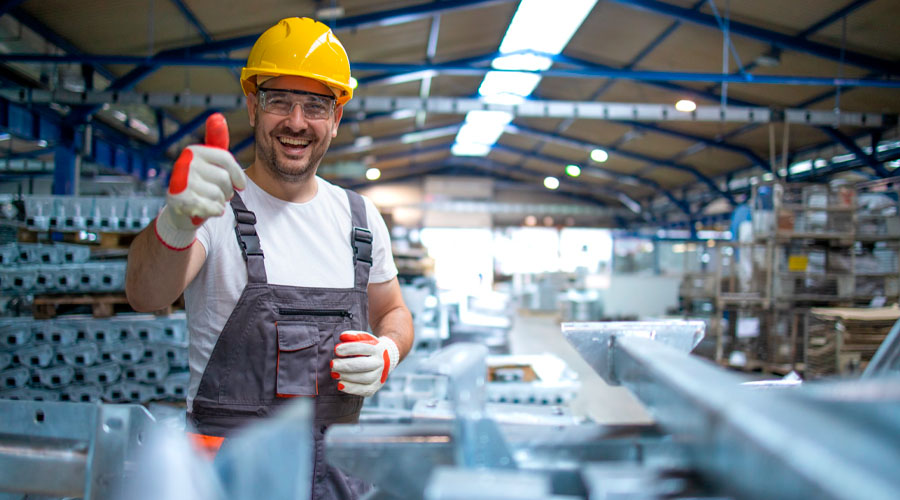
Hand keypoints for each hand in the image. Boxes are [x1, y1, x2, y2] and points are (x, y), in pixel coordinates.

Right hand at [154, 113, 245, 249]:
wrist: (181, 210)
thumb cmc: (202, 183)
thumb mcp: (210, 161)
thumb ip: (216, 140)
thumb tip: (217, 116)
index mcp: (194, 151)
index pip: (225, 158)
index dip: (237, 174)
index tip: (241, 186)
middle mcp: (185, 163)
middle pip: (223, 179)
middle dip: (227, 191)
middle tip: (218, 194)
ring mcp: (180, 182)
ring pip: (218, 195)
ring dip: (219, 202)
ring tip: (209, 200)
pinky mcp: (179, 201)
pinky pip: (211, 207)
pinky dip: (214, 211)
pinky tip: (207, 210)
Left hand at [331, 331, 398, 396]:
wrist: (387, 359)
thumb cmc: (370, 348)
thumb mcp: (364, 338)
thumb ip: (353, 336)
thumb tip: (342, 337)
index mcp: (377, 349)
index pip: (363, 348)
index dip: (349, 348)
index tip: (336, 350)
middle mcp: (380, 363)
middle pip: (364, 365)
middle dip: (346, 365)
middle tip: (332, 364)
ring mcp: (379, 376)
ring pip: (364, 378)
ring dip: (347, 377)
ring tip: (334, 374)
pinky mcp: (375, 387)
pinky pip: (364, 390)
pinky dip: (352, 388)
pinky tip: (340, 385)